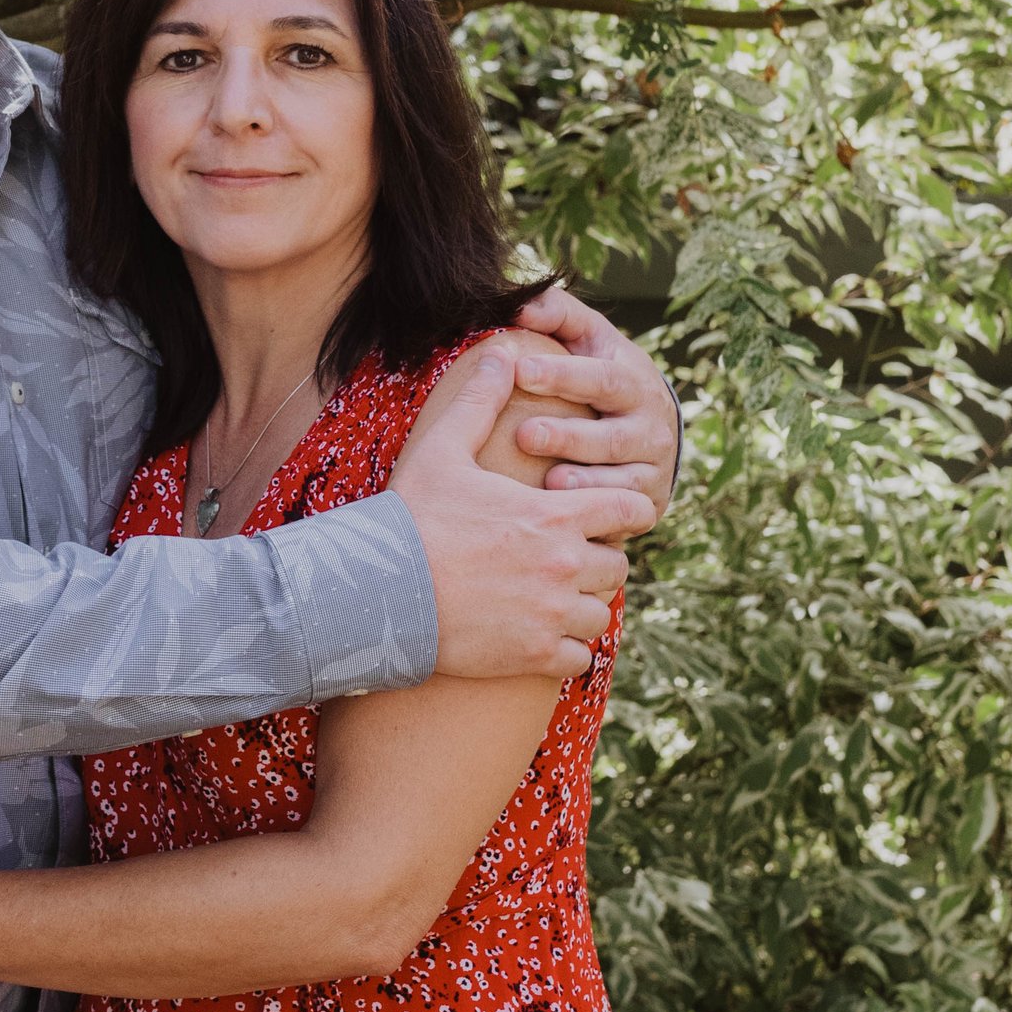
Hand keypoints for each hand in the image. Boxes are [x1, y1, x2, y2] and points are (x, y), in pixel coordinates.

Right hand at [392, 341, 633, 681]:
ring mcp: (554, 615)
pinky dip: (563, 650)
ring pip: (599, 614)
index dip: (620, 510)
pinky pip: (579, 658)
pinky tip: (534, 636)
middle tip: (560, 560)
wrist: (377, 592)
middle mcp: (567, 566)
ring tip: (545, 599)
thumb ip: (480, 401)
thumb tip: (504, 352)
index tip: (599, 515)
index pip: (633, 509)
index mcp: (558, 514)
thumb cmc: (409, 518)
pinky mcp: (537, 657)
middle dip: (595, 561)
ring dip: (580, 607)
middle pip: (618, 565)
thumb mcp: (442, 450)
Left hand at [506, 283, 681, 528]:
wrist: (651, 427)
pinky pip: (625, 513)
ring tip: (548, 480)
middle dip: (569, 436)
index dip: (563, 374)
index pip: (601, 376)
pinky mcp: (649, 501)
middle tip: (524, 434)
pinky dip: (599, 514)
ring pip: (622, 478)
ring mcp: (654, 466)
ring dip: (586, 481)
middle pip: (611, 434)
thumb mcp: (589, 339)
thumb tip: (521, 304)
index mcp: (633, 379)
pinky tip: (568, 514)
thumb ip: (559, 315)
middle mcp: (651, 424)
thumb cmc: (601, 373)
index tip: (520, 370)